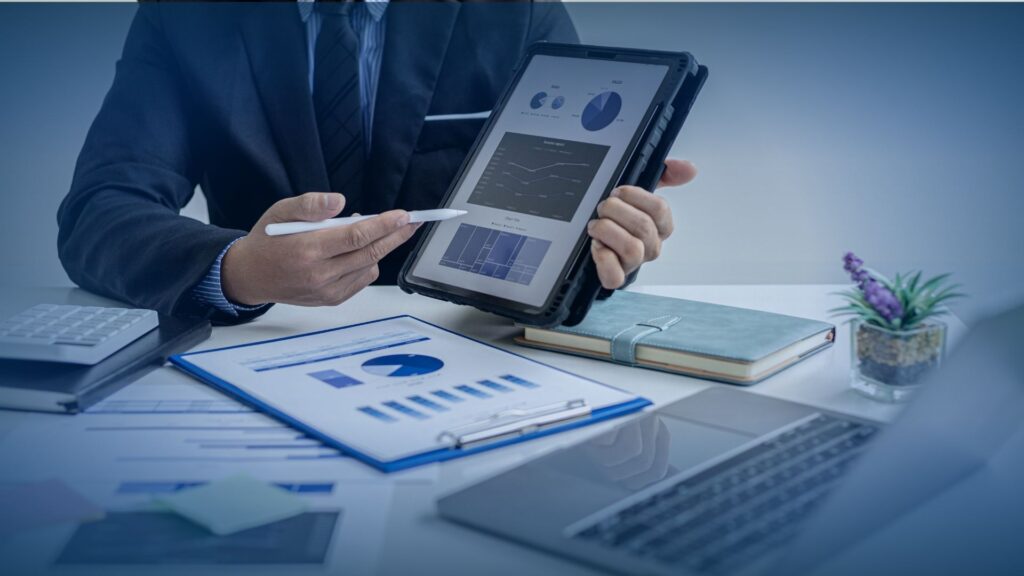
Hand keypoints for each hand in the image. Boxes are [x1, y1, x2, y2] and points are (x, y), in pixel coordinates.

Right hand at [221, 192, 419, 306]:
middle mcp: (319, 275)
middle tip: (413, 222)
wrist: (250, 276)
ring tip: (373, 231)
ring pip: (368, 267)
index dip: (383, 226)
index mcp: (307, 250)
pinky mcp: (331, 299)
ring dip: (379, 248)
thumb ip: (310, 205)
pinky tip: (359, 251)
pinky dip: (367, 263)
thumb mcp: (280, 211)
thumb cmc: (267, 240)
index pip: (356, 237)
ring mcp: (327, 291)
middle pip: (369, 254)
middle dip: (395, 237)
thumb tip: (340, 201)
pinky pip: (361, 279)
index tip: (403, 216)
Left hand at [587, 159, 696, 288]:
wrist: (593, 242)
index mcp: (659, 226)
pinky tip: (596, 246)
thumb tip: (690, 169)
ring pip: (632, 249)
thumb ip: (665, 176)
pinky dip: (603, 259)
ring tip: (595, 225)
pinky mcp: (615, 277)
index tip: (618, 192)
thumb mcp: (639, 192)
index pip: (660, 209)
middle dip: (616, 211)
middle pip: (643, 227)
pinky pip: (615, 275)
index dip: (635, 196)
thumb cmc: (620, 218)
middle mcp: (650, 246)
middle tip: (603, 207)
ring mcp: (634, 263)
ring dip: (608, 231)